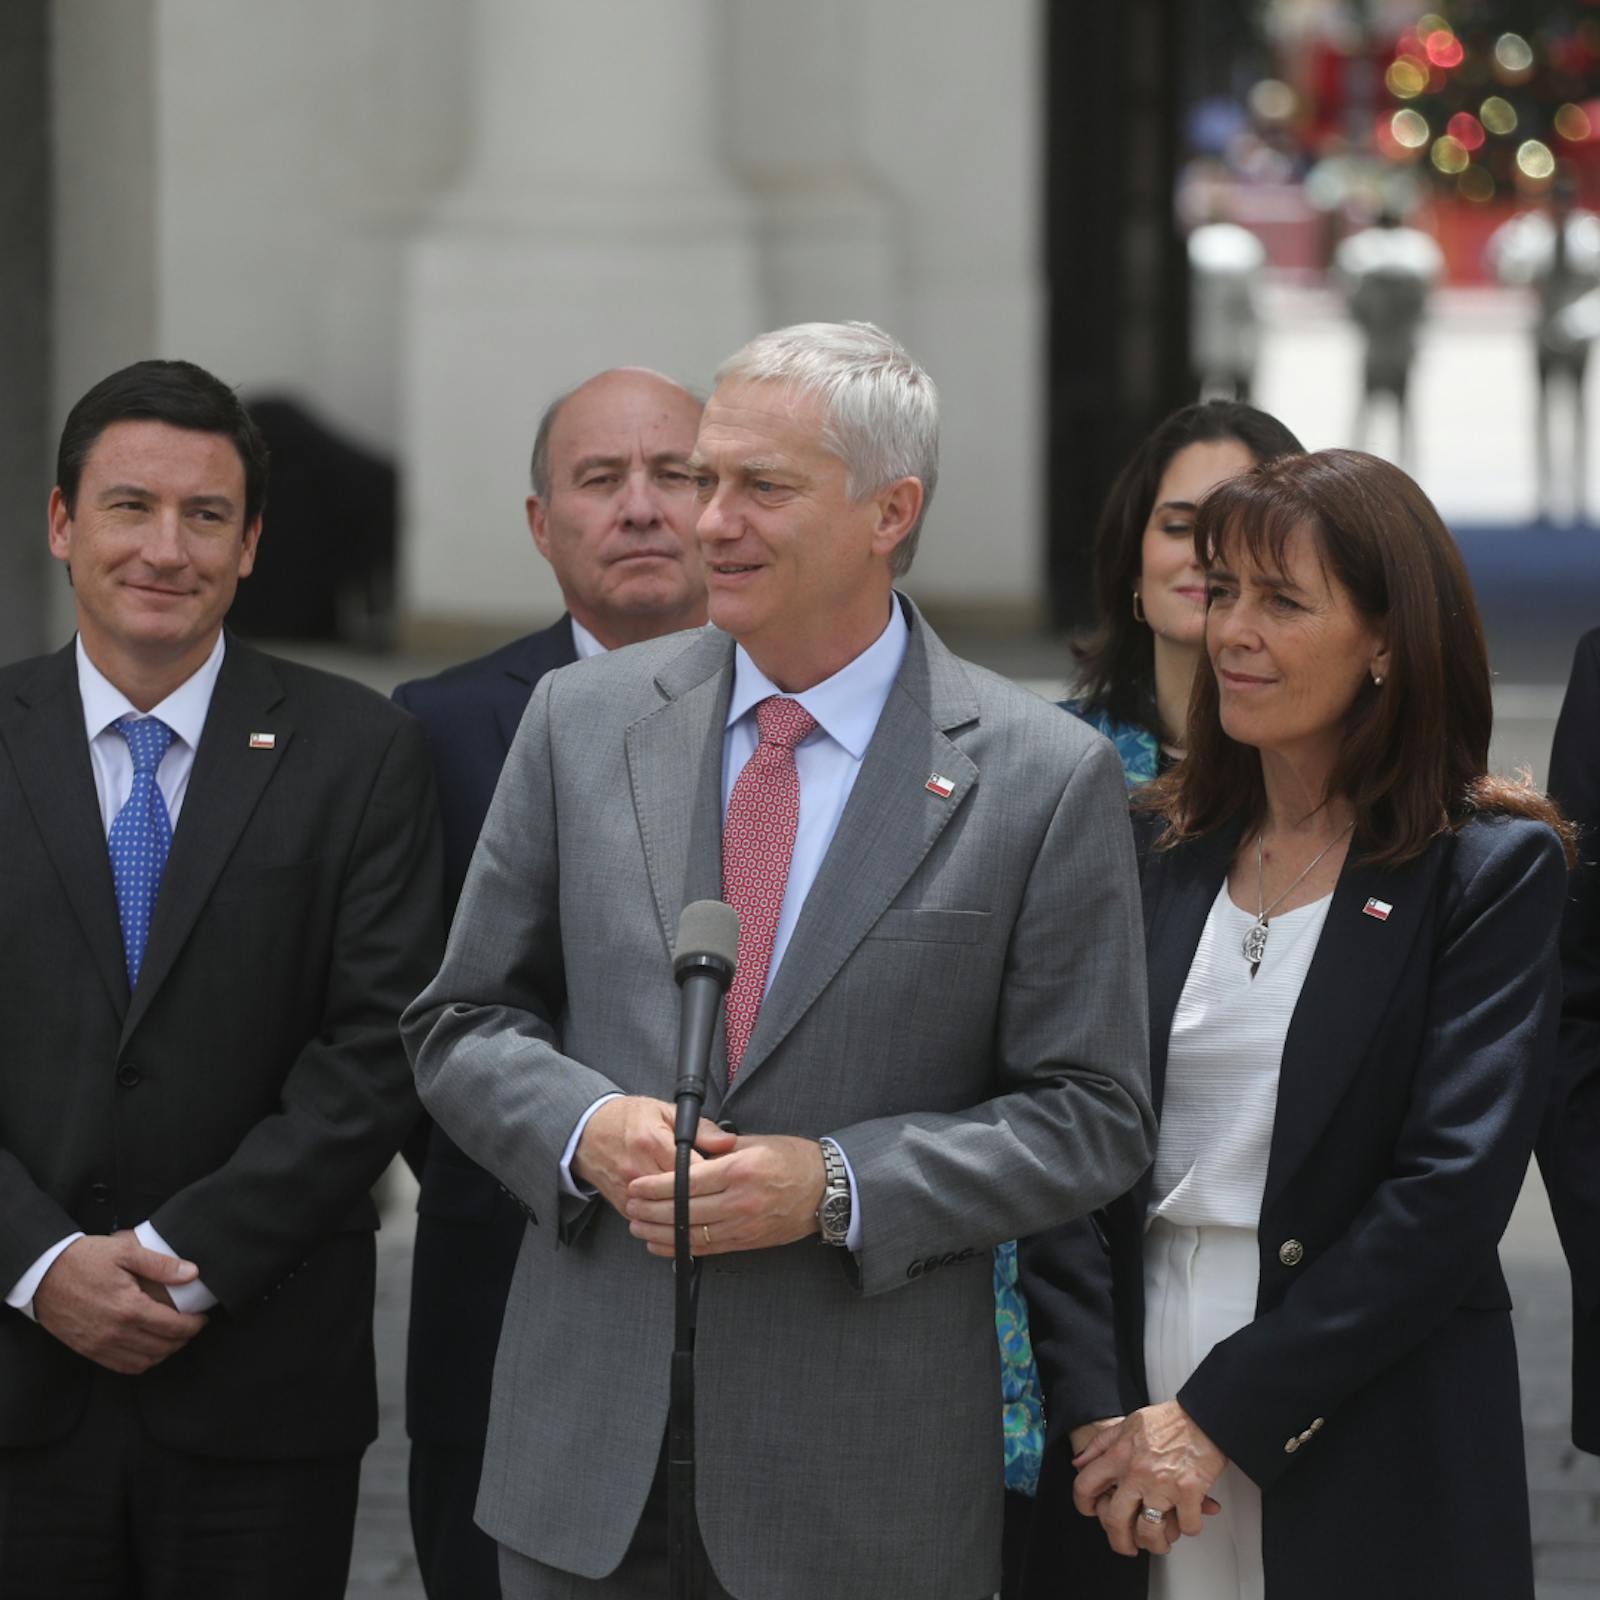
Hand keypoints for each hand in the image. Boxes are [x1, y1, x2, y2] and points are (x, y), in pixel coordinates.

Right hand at [32, 1232, 207, 1374]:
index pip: (173, 1327)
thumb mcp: (125, 1251)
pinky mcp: (88, 1350)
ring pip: (144, 1361)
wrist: (42, 1274)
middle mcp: (116, 1332)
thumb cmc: (83, 1259)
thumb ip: (161, 1264)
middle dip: (183, 1339)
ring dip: (164, 1353)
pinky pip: (121, 1366)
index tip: (202, 1318)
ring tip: (173, 1338)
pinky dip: (141, 1362)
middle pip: (162, 1347)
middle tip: (191, 1327)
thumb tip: (192, 1273)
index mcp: (129, 1307)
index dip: (194, 1325)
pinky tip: (148, 1348)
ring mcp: (100, 1344)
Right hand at [572, 1096, 734, 1219]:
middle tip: (719, 1194)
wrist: (588, 1131)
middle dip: (703, 1196)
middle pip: (681, 1195)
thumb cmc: (628, 1118)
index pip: (692, 1170)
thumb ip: (700, 1127)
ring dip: (687, 1211)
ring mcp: (628, 1190)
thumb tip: (728, 1142)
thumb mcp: (665, 1111)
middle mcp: (638, 1168)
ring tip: (704, 1206)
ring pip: (667, 1212)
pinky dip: (668, 1220)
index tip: (726, 1178)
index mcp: (652, 1142)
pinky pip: (650, 1220)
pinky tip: (682, 1215)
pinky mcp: (622, 1205)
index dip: (714, 1177)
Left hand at [625, 1134, 826, 1256]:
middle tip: (630, 1206)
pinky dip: (680, 1248)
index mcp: (739, 1170)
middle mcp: (740, 1200)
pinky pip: (707, 1249)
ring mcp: (743, 1224)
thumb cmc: (794, 1160)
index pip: (687, 1181)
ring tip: (638, 1226)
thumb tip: (689, 1151)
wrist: (825, 1191)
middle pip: (684, 1210)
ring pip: (691, 1234)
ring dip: (659, 1232)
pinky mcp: (747, 1241)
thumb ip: (720, 1148)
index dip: (656, 1186)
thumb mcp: (757, 1142)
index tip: (636, 1186)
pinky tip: (661, 1244)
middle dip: (651, 1210)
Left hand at [1072, 1400, 1225, 1556]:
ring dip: (1155, 1543)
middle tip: (1127, 1546)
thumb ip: (1101, 1444)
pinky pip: (1186, 1526)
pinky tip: (1188, 1522)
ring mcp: (1163, 1485)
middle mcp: (1137, 1473)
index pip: (1086, 1485)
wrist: (1203, 1416)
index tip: (1091, 1512)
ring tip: (1159, 1542)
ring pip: (1149, 1531)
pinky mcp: (1189, 1493)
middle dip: (1119, 1541)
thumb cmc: (1169, 1420)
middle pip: (1116, 1520)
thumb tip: (1079, 1463)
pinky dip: (1189, 1529)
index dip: (1083, 1504)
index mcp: (1119, 1455)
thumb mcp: (1127, 1424)